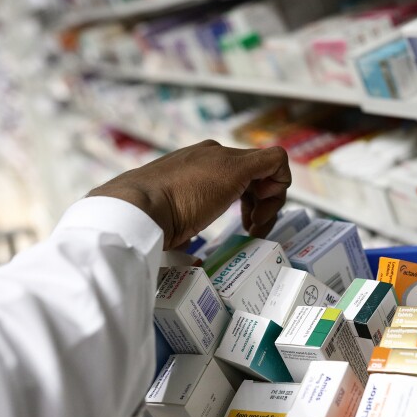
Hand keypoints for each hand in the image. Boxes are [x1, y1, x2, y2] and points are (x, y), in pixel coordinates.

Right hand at [89, 140, 290, 249]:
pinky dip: (280, 187)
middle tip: (253, 230)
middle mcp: (212, 155)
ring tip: (254, 227)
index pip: (238, 176)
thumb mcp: (171, 222)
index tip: (246, 226)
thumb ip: (184, 231)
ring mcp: (223, 158)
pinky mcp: (235, 166)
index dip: (251, 201)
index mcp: (196, 165)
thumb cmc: (146, 222)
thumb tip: (193, 261)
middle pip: (256, 174)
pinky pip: (276, 161)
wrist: (136, 209)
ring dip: (271, 202)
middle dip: (263, 203)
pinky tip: (261, 213)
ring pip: (269, 170)